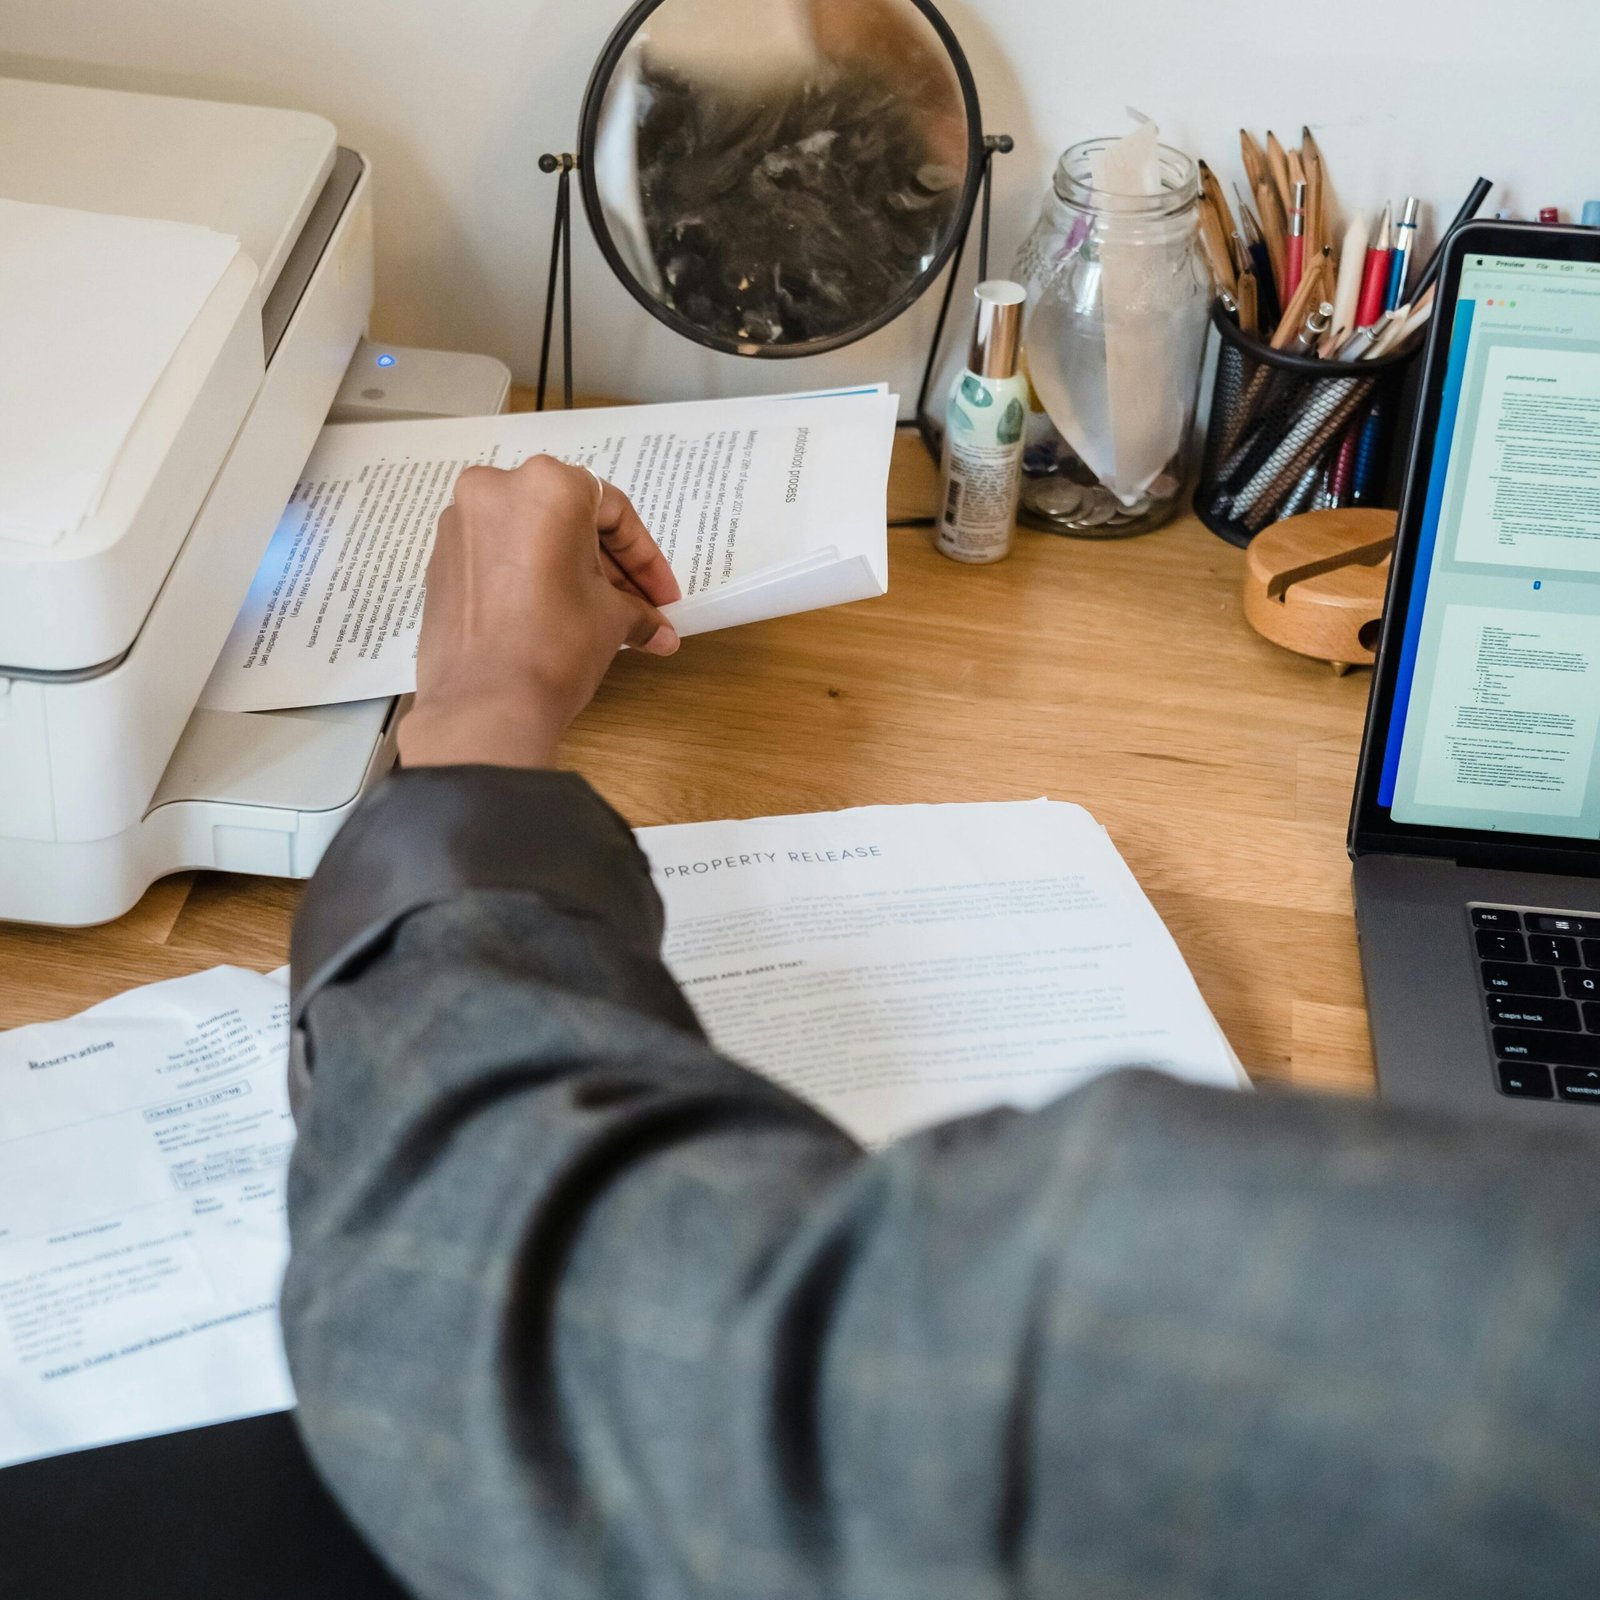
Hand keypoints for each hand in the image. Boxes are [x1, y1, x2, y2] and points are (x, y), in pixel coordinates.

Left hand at [398, 456, 680, 769]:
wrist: (485, 706)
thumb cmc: (553, 647)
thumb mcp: (612, 619)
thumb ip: (638, 611)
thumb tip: (657, 628)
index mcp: (546, 485)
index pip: (614, 511)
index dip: (646, 559)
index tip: (662, 594)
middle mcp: (495, 489)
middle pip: (569, 518)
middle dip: (609, 565)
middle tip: (637, 604)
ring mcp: (460, 524)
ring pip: (531, 534)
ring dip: (569, 570)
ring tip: (598, 614)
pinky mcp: (440, 559)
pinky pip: (498, 556)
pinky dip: (530, 577)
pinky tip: (553, 614)